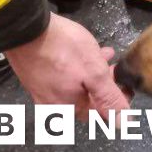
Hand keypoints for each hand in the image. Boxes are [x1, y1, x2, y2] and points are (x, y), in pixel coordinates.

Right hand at [6, 14, 130, 121]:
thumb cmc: (62, 49)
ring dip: (94, 73)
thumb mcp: (94, 72)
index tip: (125, 83)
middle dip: (105, 85)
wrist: (26, 28)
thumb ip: (108, 98)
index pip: (100, 115)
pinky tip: (87, 51)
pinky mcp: (37, 76)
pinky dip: (79, 67)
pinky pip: (64, 77)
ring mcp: (43, 91)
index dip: (116, 101)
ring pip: (77, 86)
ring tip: (105, 55)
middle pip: (88, 100)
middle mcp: (53, 105)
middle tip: (115, 68)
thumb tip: (123, 123)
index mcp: (67, 109)